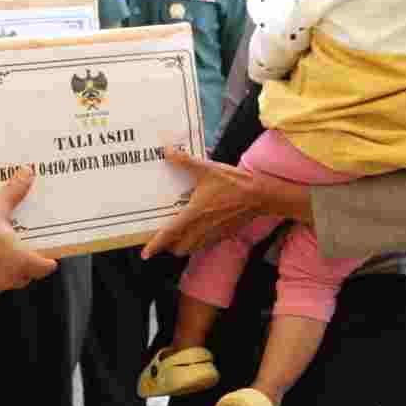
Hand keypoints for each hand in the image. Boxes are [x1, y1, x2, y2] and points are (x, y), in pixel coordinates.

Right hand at [0, 167, 56, 302]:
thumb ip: (14, 192)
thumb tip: (28, 171)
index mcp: (19, 260)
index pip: (43, 268)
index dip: (47, 263)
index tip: (50, 261)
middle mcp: (7, 279)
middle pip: (23, 278)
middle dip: (23, 269)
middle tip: (19, 256)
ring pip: (0, 284)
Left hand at [141, 147, 268, 258]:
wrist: (259, 195)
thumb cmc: (233, 183)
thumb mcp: (207, 169)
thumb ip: (185, 161)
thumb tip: (166, 151)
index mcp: (194, 214)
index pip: (169, 234)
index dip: (156, 245)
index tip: (145, 254)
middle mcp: (201, 229)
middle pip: (179, 247)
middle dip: (169, 246)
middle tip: (164, 235)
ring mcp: (213, 234)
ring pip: (192, 248)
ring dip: (183, 245)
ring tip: (178, 233)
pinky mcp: (223, 235)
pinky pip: (204, 245)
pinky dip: (197, 242)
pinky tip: (197, 228)